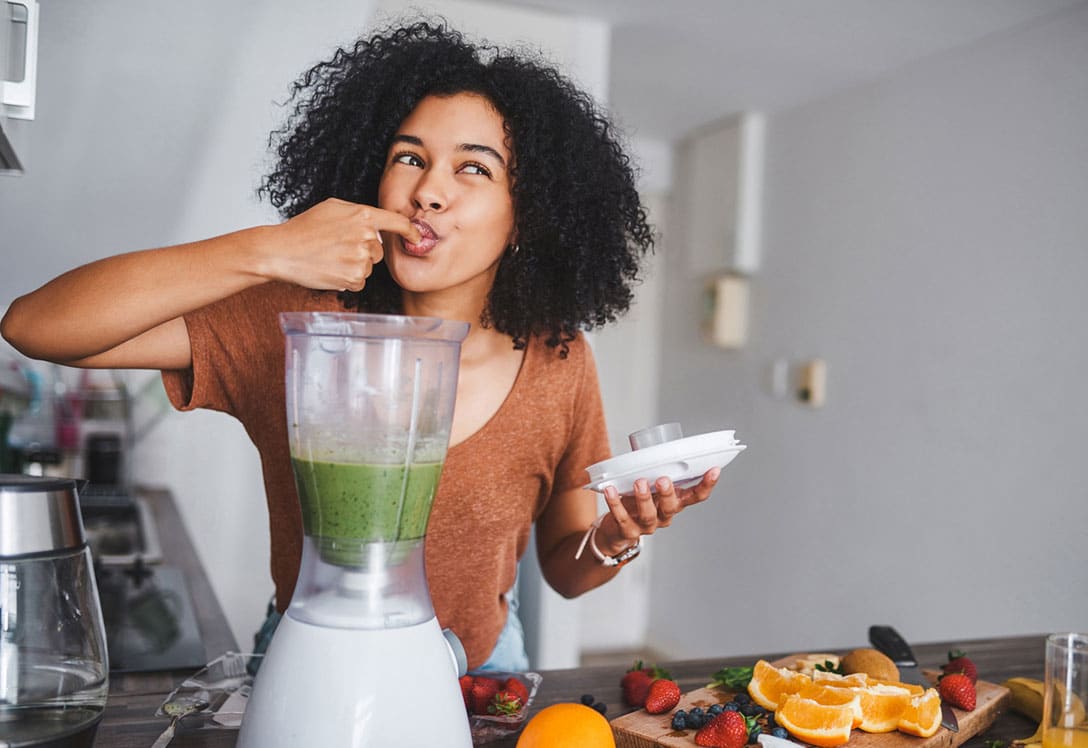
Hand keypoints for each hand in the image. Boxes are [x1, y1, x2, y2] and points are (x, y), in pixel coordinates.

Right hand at [263, 198, 420, 290]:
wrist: (282, 251)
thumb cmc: (304, 228)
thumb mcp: (333, 207)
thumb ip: (359, 213)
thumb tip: (377, 223)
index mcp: (363, 216)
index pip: (397, 223)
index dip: (410, 231)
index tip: (416, 237)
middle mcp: (366, 237)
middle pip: (379, 251)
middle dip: (364, 251)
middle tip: (337, 248)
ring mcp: (360, 258)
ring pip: (368, 266)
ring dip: (354, 266)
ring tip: (330, 258)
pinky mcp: (353, 278)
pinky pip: (360, 282)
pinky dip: (347, 279)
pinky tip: (330, 270)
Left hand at [595, 468, 720, 555]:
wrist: (617, 530)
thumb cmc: (636, 501)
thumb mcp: (651, 485)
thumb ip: (654, 469)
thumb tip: (651, 444)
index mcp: (675, 502)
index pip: (696, 496)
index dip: (707, 484)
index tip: (714, 469)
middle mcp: (664, 515)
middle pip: (671, 507)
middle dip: (668, 493)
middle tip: (663, 479)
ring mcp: (647, 525)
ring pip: (649, 515)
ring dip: (644, 498)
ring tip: (639, 482)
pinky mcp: (628, 531)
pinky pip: (622, 518)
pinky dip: (616, 503)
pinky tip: (611, 490)